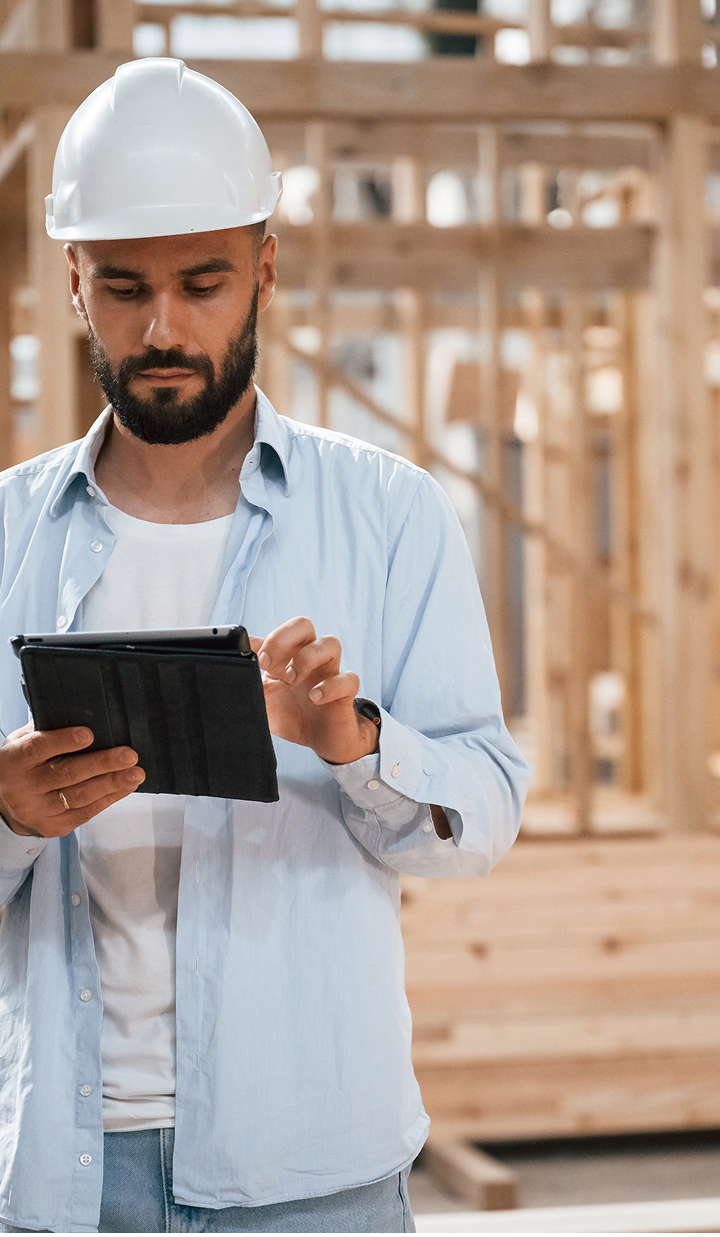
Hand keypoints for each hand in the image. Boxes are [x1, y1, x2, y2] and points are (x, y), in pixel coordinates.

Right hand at [0, 722, 144, 838]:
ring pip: (79, 796)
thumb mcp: (22, 742)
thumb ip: (46, 730)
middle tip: (129, 755)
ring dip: (112, 784)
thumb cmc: (21, 765)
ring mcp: (37, 810)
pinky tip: (124, 787)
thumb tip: (82, 713)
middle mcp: (24, 787)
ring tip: (135, 773)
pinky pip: (84, 814)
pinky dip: (108, 799)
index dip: (64, 741)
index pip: (39, 748)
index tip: (89, 734)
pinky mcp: (51, 827)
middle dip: (102, 764)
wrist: (1, 805)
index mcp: (15, 760)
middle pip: (67, 774)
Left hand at [251, 617, 378, 764]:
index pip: (275, 634)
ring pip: (330, 642)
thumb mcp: (264, 703)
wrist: (321, 740)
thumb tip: (233, 674)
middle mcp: (309, 658)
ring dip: (307, 657)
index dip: (258, 640)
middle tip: (267, 664)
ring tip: (291, 680)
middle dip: (283, 638)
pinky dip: (330, 686)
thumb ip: (251, 687)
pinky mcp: (346, 691)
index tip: (245, 653)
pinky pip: (348, 678)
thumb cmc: (293, 715)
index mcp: (287, 657)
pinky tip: (315, 697)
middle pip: (303, 625)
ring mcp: (329, 672)